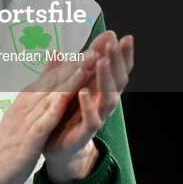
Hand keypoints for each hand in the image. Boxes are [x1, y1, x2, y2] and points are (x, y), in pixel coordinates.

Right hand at [0, 53, 92, 183]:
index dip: (73, 63)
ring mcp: (27, 120)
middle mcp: (27, 104)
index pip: (53, 76)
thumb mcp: (24, 110)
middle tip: (94, 50)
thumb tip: (51, 67)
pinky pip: (42, 121)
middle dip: (75, 65)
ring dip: (68, 81)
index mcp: (28, 97)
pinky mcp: (28, 138)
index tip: (92, 49)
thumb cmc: (10, 139)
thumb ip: (38, 90)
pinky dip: (54, 108)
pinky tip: (66, 98)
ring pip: (50, 96)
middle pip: (54, 81)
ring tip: (85, 67)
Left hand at [42, 31, 134, 183]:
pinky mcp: (84, 132)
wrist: (57, 147)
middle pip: (118, 80)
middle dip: (117, 61)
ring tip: (101, 61)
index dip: (123, 54)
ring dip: (105, 79)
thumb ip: (75, 65)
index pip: (117, 69)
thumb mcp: (70, 85)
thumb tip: (65, 47)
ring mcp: (97, 117)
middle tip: (115, 43)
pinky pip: (91, 119)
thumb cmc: (67, 113)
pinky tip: (83, 92)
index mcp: (101, 89)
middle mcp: (103, 102)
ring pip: (108, 98)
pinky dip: (88, 105)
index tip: (125, 36)